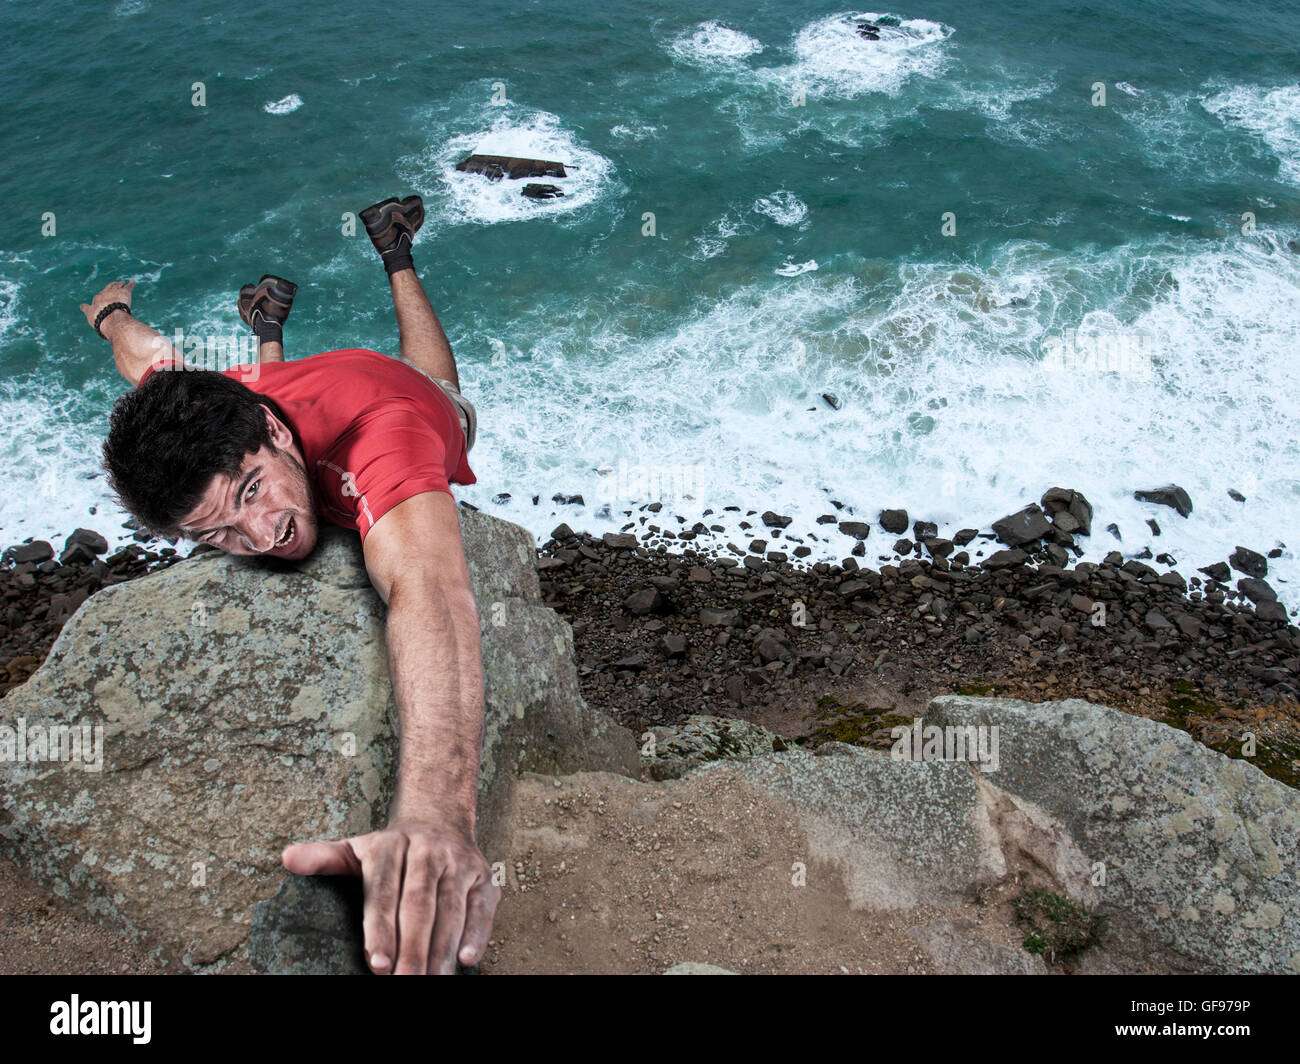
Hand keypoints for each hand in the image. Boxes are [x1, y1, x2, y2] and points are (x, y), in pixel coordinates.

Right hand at [79, 279, 134, 335]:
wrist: (110, 318)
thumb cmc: (101, 322)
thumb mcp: (92, 319)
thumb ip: (89, 314)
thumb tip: (85, 313)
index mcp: (96, 300)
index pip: (99, 297)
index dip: (102, 296)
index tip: (101, 295)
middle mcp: (104, 294)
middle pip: (108, 289)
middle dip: (111, 287)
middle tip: (114, 284)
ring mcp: (115, 292)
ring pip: (117, 286)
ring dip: (120, 284)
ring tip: (123, 282)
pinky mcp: (125, 293)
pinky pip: (128, 287)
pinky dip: (131, 284)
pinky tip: (133, 282)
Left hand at [282, 819, 499, 974]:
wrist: (439, 816)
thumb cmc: (392, 848)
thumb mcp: (356, 848)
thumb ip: (323, 858)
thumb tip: (287, 859)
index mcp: (390, 847)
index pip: (384, 892)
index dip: (380, 929)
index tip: (376, 963)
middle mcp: (427, 852)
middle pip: (419, 905)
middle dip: (412, 948)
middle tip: (404, 982)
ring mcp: (458, 864)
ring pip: (451, 909)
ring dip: (442, 949)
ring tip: (432, 980)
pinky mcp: (483, 878)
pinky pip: (481, 907)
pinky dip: (477, 933)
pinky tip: (466, 959)